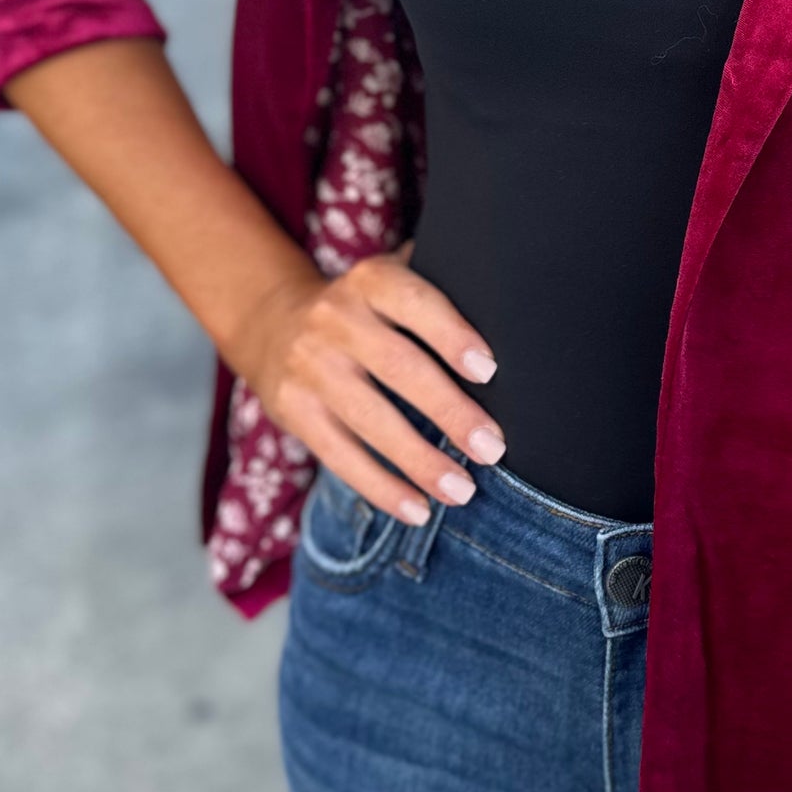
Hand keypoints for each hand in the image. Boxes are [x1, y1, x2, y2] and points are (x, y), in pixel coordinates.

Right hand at [233, 244, 504, 522]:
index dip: (451, 335)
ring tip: (462, 491)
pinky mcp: (293, 411)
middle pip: (397, 367)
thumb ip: (443, 286)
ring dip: (419, 461)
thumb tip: (517, 311)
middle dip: (448, 411)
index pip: (415, 303)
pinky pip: (339, 455)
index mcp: (372, 281)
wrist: (274, 323)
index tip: (490, 371)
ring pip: (368, 419)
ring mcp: (310, 367)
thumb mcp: (393, 281)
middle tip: (492, 449)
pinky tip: (418, 509)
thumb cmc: (368, 310)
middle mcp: (335, 320)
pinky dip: (381, 487)